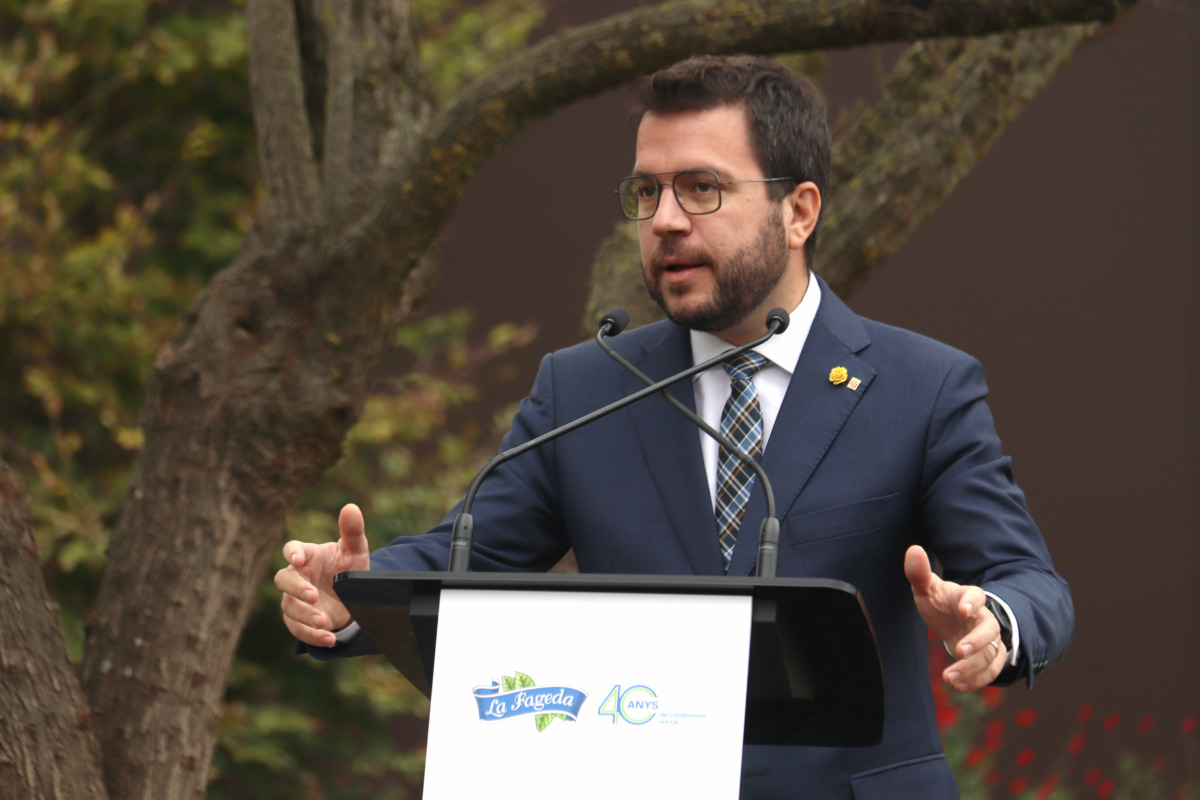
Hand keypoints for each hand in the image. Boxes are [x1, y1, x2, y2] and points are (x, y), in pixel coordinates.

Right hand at [275, 503, 369, 647]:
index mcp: (307, 555)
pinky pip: (297, 629)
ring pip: (288, 607)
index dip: (292, 553)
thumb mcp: (356, 550)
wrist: (353, 596)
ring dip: (304, 615)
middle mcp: (297, 576)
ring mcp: (294, 599)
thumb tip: (351, 507)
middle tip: (314, 596)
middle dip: (296, 588)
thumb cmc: (349, 566)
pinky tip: (329, 638)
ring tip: (324, 620)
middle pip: (282, 580)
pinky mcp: (299, 620)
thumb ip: (353, 531)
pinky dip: (312, 635)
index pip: (291, 550)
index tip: (298, 558)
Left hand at [904, 545, 1006, 692]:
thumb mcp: (927, 588)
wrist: (953, 620)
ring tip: (949, 678)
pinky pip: (992, 670)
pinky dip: (978, 679)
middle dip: (976, 641)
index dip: (973, 602)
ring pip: (991, 654)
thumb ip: (919, 573)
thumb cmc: (940, 601)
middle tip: (957, 651)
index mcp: (968, 597)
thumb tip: (913, 549)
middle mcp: (983, 618)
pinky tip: (958, 686)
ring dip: (972, 667)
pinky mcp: (989, 657)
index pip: (977, 595)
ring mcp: (989, 639)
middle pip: (990, 629)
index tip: (963, 610)